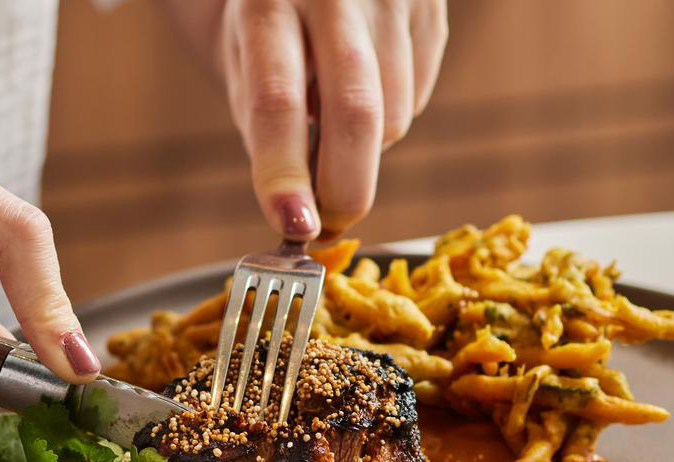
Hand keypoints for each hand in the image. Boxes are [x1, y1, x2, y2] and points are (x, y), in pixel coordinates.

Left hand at [166, 0, 448, 239]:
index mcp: (266, 2)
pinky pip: (417, 96)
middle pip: (355, 111)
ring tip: (332, 112)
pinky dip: (391, 111)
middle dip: (345, 187)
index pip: (276, 100)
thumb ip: (268, 132)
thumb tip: (306, 215)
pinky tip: (366, 80)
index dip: (285, 174)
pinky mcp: (431, 4)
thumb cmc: (268, 20)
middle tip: (329, 224)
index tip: (294, 227)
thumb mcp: (243, 62)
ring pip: (393, 117)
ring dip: (364, 146)